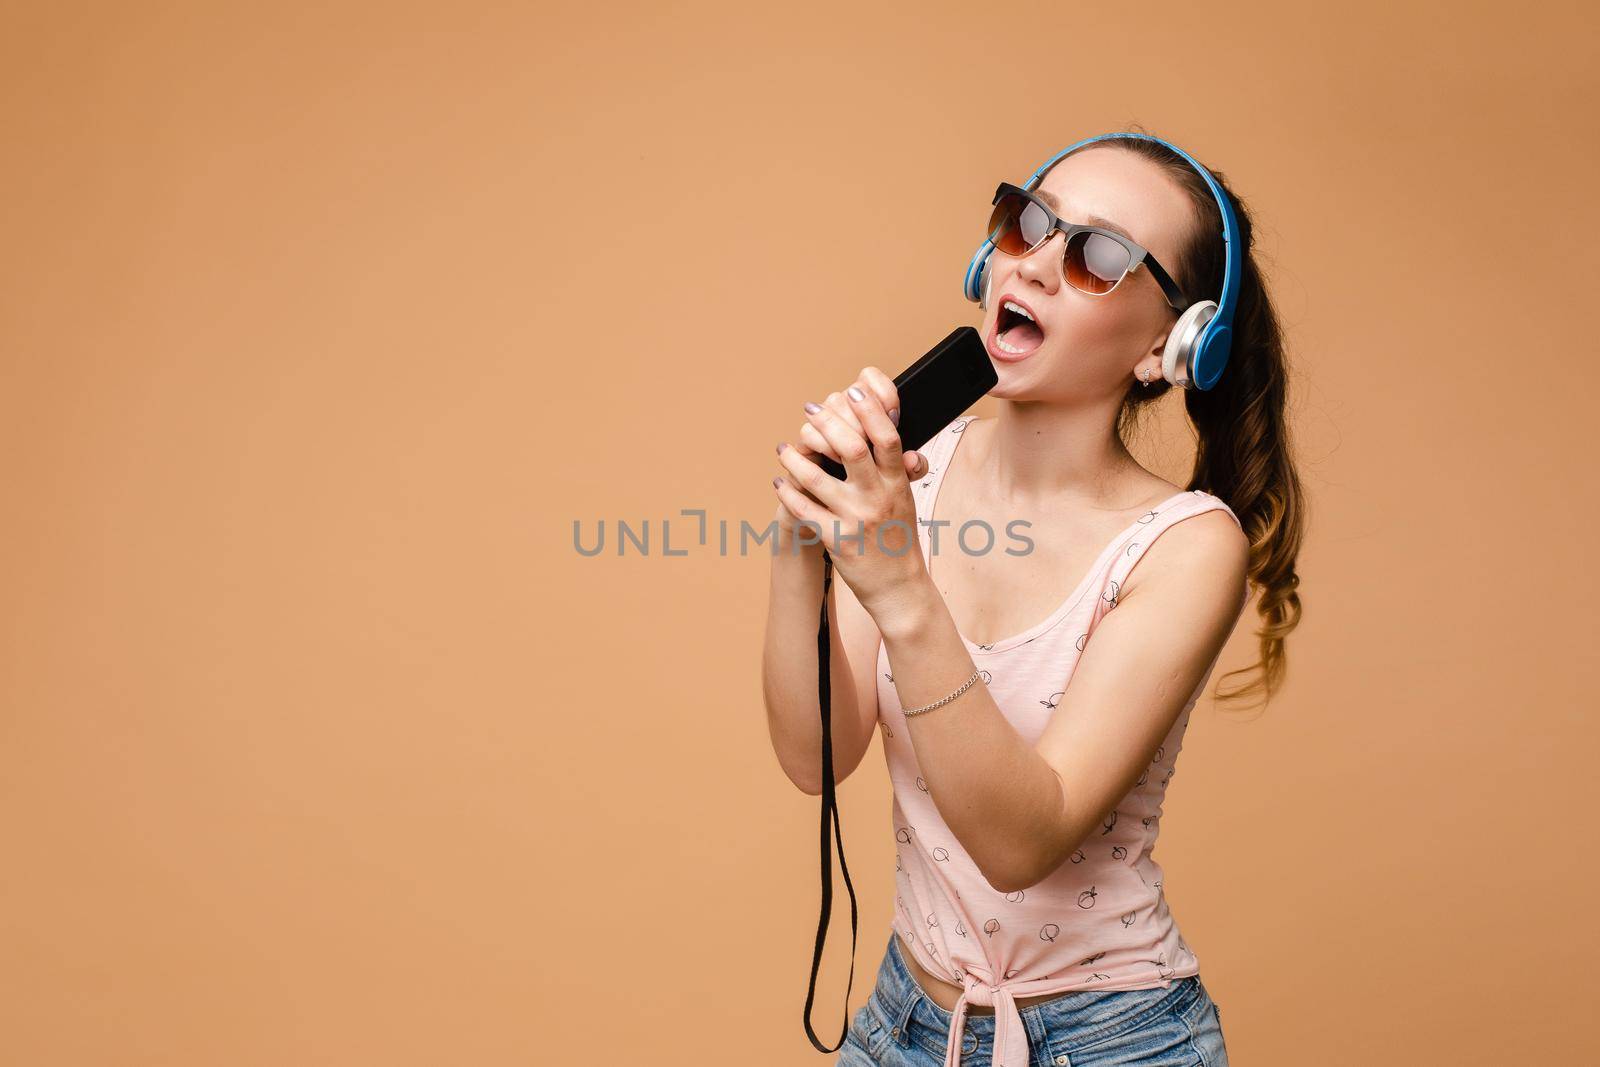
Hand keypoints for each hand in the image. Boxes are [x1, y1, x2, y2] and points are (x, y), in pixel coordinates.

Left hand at [773, 371, 927, 538]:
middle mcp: (877, 498)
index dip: (870, 410)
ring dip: (793, 457)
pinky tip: (779, 481)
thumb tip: (883, 430)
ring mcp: (855, 519)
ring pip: (816, 477)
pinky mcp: (835, 539)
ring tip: (783, 448)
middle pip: (850, 447)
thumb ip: (894, 468)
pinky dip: (787, 492)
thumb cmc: (898, 538)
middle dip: (827, 422)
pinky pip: (803, 509)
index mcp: (897, 483)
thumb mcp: (904, 499)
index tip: (853, 392)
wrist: (898, 587)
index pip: (887, 437)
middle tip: (810, 409)